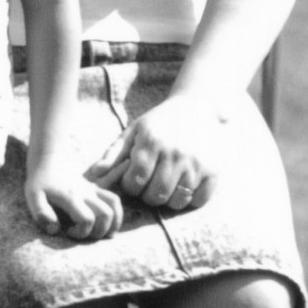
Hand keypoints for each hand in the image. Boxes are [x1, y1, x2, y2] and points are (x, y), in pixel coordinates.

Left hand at [25, 154, 123, 240]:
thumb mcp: (33, 197)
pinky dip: (116, 214)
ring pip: (114, 207)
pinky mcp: (96, 190)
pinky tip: (107, 224)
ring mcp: (93, 191)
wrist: (49, 161)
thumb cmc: (39, 181)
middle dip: (97, 231)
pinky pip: (114, 200)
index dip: (81, 232)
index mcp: (71, 197)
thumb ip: (41, 214)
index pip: (87, 219)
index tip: (68, 232)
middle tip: (82, 233)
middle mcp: (86, 193)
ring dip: (111, 224)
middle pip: (105, 215)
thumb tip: (54, 230)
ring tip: (97, 231)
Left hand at [86, 93, 221, 209]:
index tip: (135, 177)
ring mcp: (196, 164)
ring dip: (168, 198)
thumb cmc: (159, 122)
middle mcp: (174, 154)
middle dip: (148, 194)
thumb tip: (93, 175)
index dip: (131, 185)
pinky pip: (198, 201)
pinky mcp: (214, 171)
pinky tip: (184, 185)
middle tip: (151, 182)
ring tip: (167, 183)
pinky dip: (190, 199)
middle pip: (154, 196)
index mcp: (151, 143)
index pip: (134, 183)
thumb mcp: (134, 131)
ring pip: (176, 202)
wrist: (197, 106)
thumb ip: (113, 154)